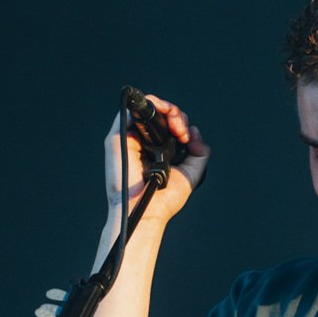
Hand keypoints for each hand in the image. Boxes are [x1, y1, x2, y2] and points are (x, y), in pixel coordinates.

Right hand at [105, 93, 209, 225]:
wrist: (148, 211)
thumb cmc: (164, 199)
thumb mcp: (191, 173)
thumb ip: (199, 153)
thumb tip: (195, 133)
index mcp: (156, 149)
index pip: (168, 124)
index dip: (180, 123)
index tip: (188, 138)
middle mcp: (143, 142)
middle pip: (160, 114)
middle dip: (176, 116)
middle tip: (183, 132)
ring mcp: (130, 138)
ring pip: (147, 109)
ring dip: (166, 109)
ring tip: (176, 126)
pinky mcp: (118, 137)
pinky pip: (129, 111)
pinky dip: (150, 105)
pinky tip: (165, 116)